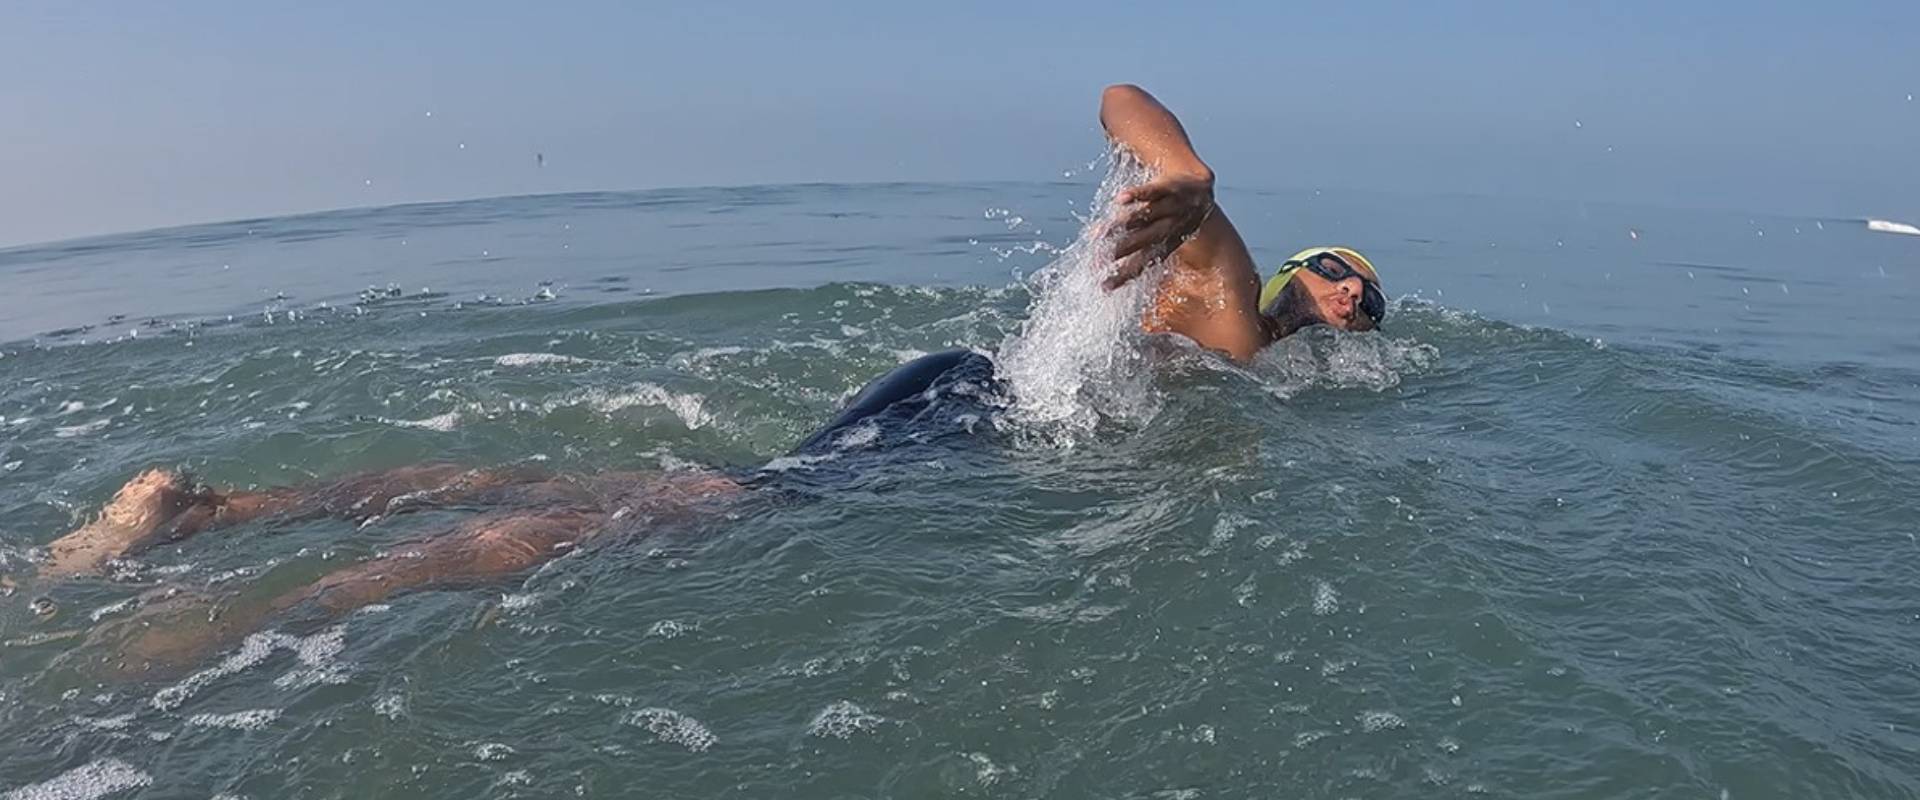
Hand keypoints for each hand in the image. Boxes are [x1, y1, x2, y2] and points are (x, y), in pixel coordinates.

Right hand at [1104, 170, 1214, 289]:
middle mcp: (1171, 229)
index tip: (1104, 286)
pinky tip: (1119, 200)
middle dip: (1122, 250)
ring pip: (1147, 216)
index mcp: (1167, 244)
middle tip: (1098, 259)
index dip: (1125, 275)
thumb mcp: (1160, 236)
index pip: (1144, 262)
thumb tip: (1101, 261)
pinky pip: (1154, 191)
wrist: (1200, 185)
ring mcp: (1172, 207)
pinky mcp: (1170, 187)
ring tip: (1100, 233)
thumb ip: (1132, 245)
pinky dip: (1137, 195)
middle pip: (1144, 240)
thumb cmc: (1171, 216)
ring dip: (1124, 224)